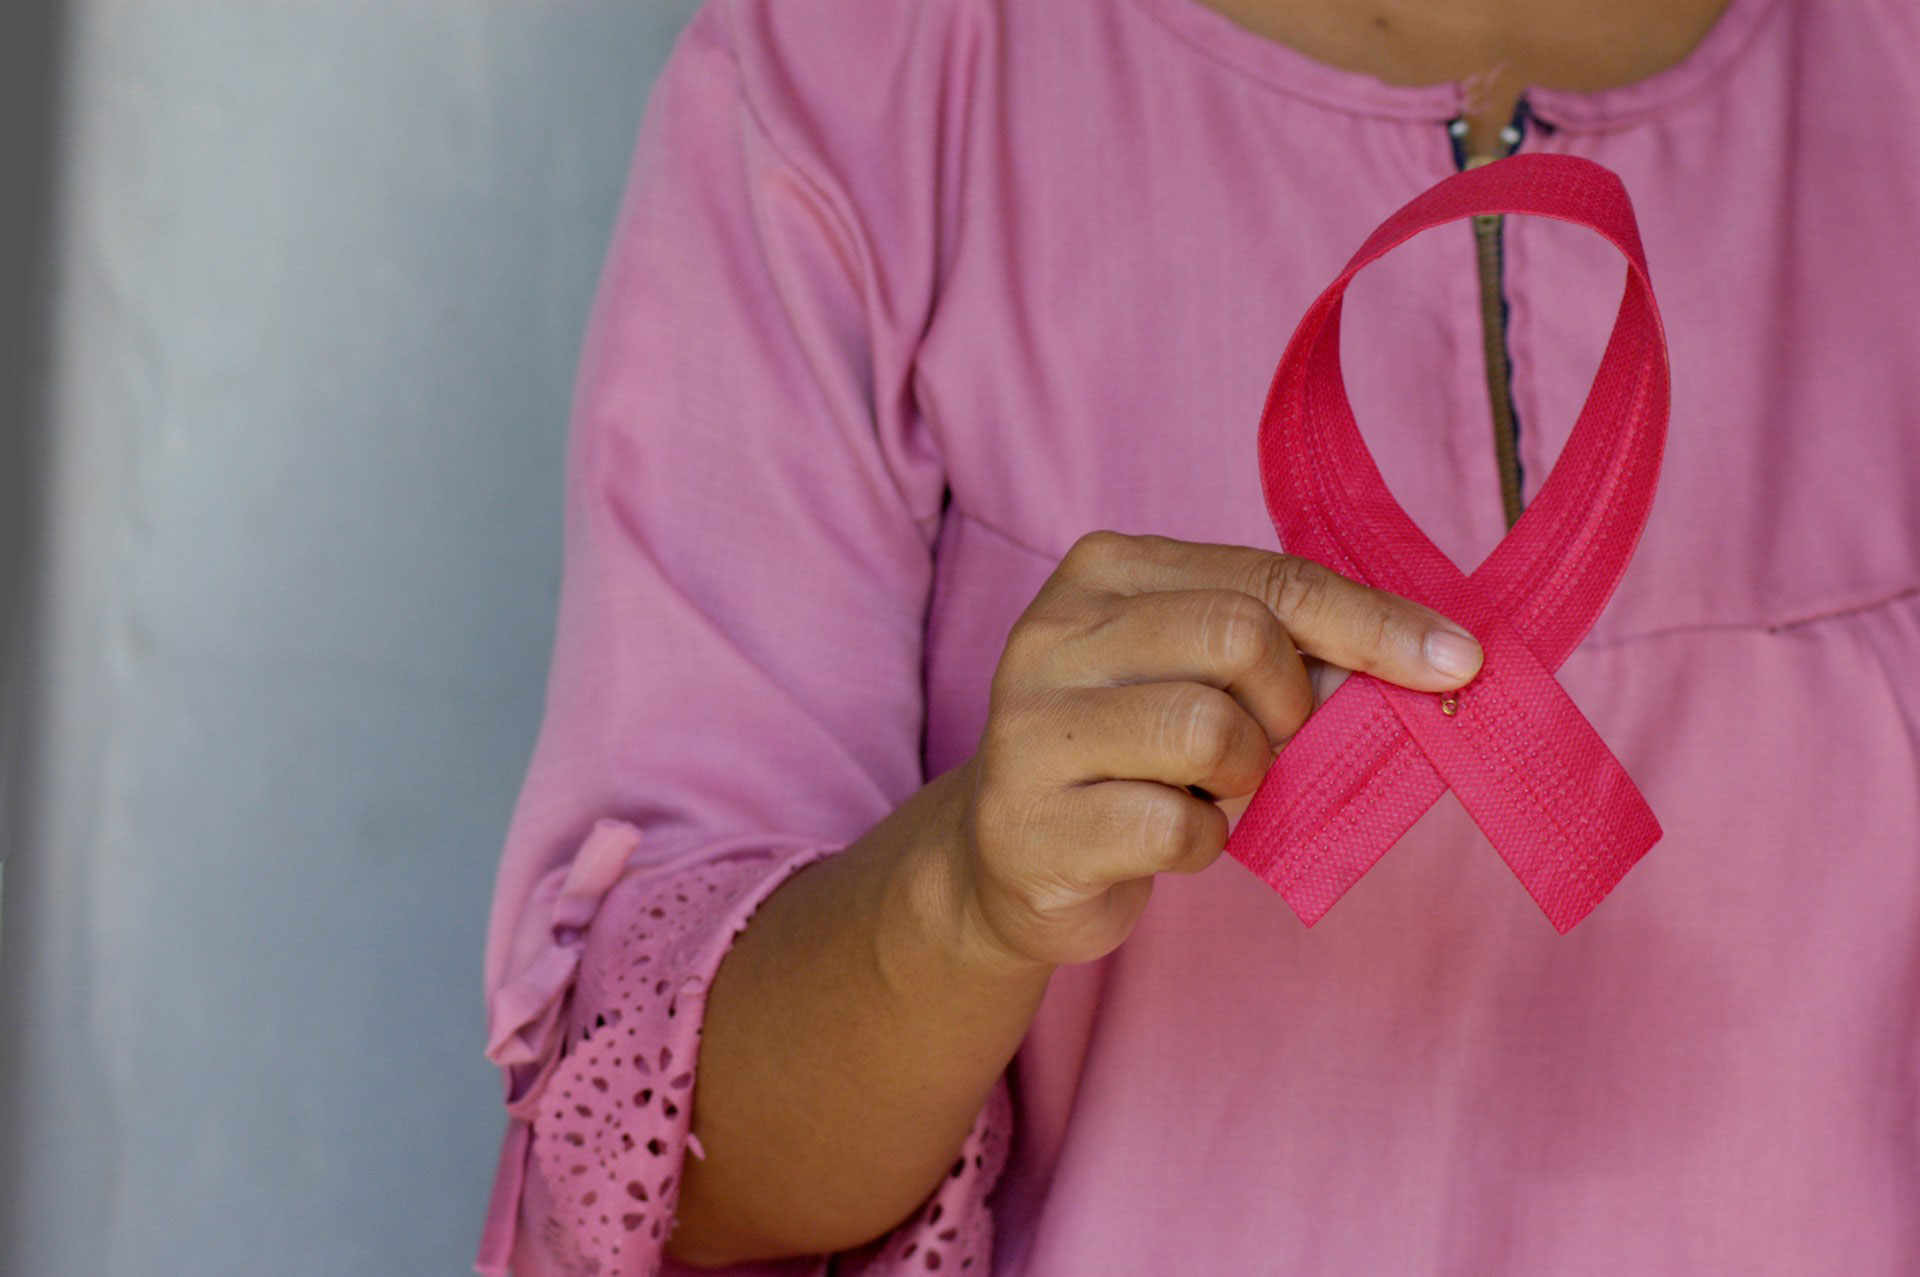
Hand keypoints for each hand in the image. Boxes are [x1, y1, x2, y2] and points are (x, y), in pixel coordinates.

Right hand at [950, 531, 1483, 969]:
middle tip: (1274, 745)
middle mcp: (1052, 634)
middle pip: (1240, 638)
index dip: (1375, 623)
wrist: (1009, 857)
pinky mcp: (1030, 825)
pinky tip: (1170, 838)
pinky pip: (1176, 828)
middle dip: (1291, 706)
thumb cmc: (1132, 753)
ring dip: (1246, 777)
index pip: (1269, 578)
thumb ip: (1290, 653)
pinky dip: (1204, 844)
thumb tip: (1429, 663)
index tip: (1458, 661)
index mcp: (1102, 571)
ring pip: (1209, 730)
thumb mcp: (1199, 675)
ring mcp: (1031, 729)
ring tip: (1211, 790)